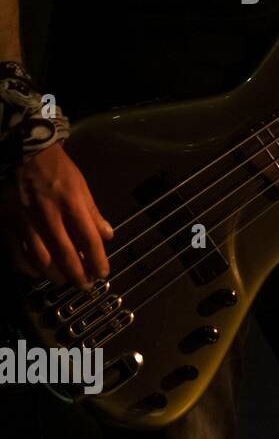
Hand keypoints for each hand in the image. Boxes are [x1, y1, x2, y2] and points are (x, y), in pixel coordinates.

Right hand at [1, 143, 112, 287]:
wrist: (22, 152)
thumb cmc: (57, 170)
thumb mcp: (81, 187)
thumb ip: (93, 213)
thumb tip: (108, 236)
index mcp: (72, 204)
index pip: (89, 240)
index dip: (98, 261)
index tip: (102, 274)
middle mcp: (49, 215)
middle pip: (66, 254)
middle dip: (78, 275)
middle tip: (85, 286)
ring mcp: (24, 221)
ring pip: (41, 259)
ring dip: (55, 275)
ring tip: (64, 281)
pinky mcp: (5, 223)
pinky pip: (16, 253)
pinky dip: (28, 268)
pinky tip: (37, 272)